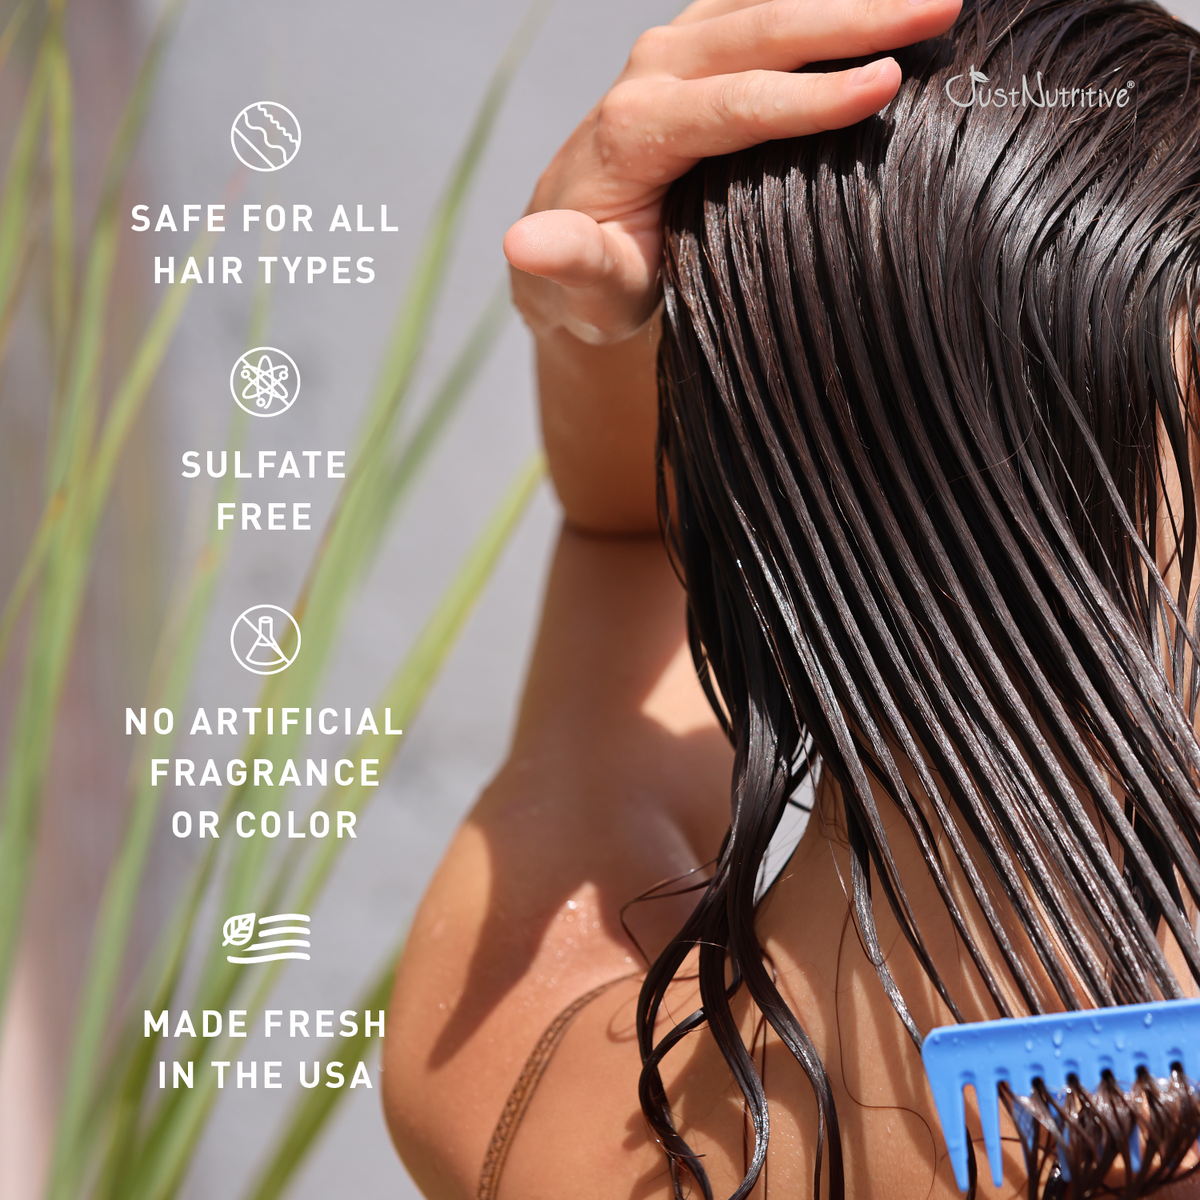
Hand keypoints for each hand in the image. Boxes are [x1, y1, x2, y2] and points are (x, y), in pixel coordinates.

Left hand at [503, 0, 961, 344]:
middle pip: (761, 30)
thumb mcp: (580, 290)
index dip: (809, 96)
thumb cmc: (593, 282)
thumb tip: (523, 247)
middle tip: (942, 6)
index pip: (734, 105)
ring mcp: (672, 49)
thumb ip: (564, 265)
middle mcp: (650, 74)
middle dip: (854, 17)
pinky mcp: (693, 44)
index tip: (888, 84)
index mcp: (633, 133)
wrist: (570, 246)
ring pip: (767, 0)